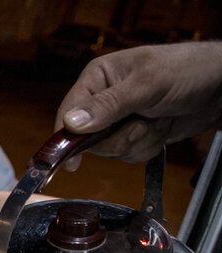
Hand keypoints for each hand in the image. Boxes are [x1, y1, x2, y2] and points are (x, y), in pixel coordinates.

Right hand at [56, 42, 221, 169]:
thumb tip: (72, 123)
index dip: (67, 139)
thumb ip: (108, 105)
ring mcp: (120, 119)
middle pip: (89, 139)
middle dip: (119, 138)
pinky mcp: (135, 133)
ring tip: (157, 120)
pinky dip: (148, 146)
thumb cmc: (186, 70)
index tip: (71, 162)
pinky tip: (161, 127)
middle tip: (141, 124)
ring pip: (111, 150)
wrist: (220, 85)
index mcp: (98, 79)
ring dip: (138, 141)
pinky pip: (129, 154)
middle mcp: (104, 100)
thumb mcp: (146, 86)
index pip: (68, 114)